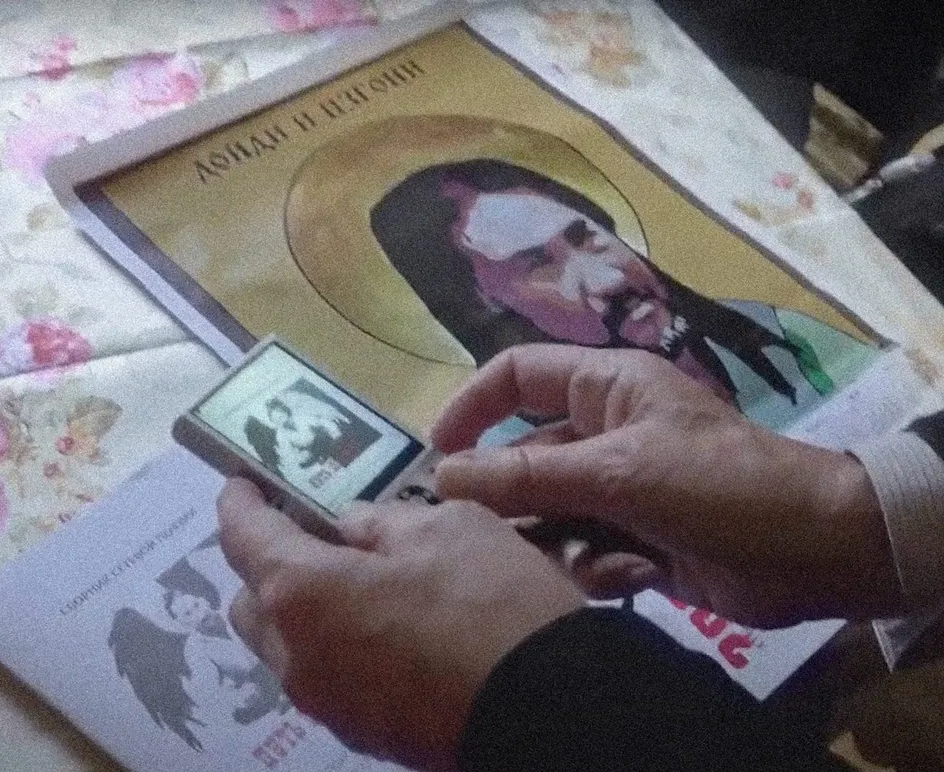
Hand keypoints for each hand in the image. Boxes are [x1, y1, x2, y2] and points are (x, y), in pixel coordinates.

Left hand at [216, 479, 582, 770]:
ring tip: (356, 581)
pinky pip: (326, 678)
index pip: (242, 537)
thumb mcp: (446, 527)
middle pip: (252, 601)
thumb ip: (382, 523)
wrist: (549, 714)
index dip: (239, 503)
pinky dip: (335, 647)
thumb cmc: (491, 604)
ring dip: (302, 610)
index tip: (243, 484)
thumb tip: (350, 529)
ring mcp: (325, 703)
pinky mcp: (360, 734)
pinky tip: (385, 628)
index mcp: (301, 591)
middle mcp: (295, 655)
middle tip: (310, 533)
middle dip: (267, 563)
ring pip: (286, 646)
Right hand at [431, 344, 902, 627]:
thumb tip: (442, 476)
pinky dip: (595, 568)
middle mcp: (606, 430)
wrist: (816, 551)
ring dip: (554, 542)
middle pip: (524, 457)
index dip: (470, 407)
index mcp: (605, 387)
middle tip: (481, 537)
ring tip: (576, 560)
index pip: (515, 375)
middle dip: (508, 498)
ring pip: (548, 512)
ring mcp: (620, 487)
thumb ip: (525, 476)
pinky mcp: (636, 537)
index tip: (435, 455)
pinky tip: (629, 577)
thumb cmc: (717, 486)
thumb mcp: (615, 473)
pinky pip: (583, 550)